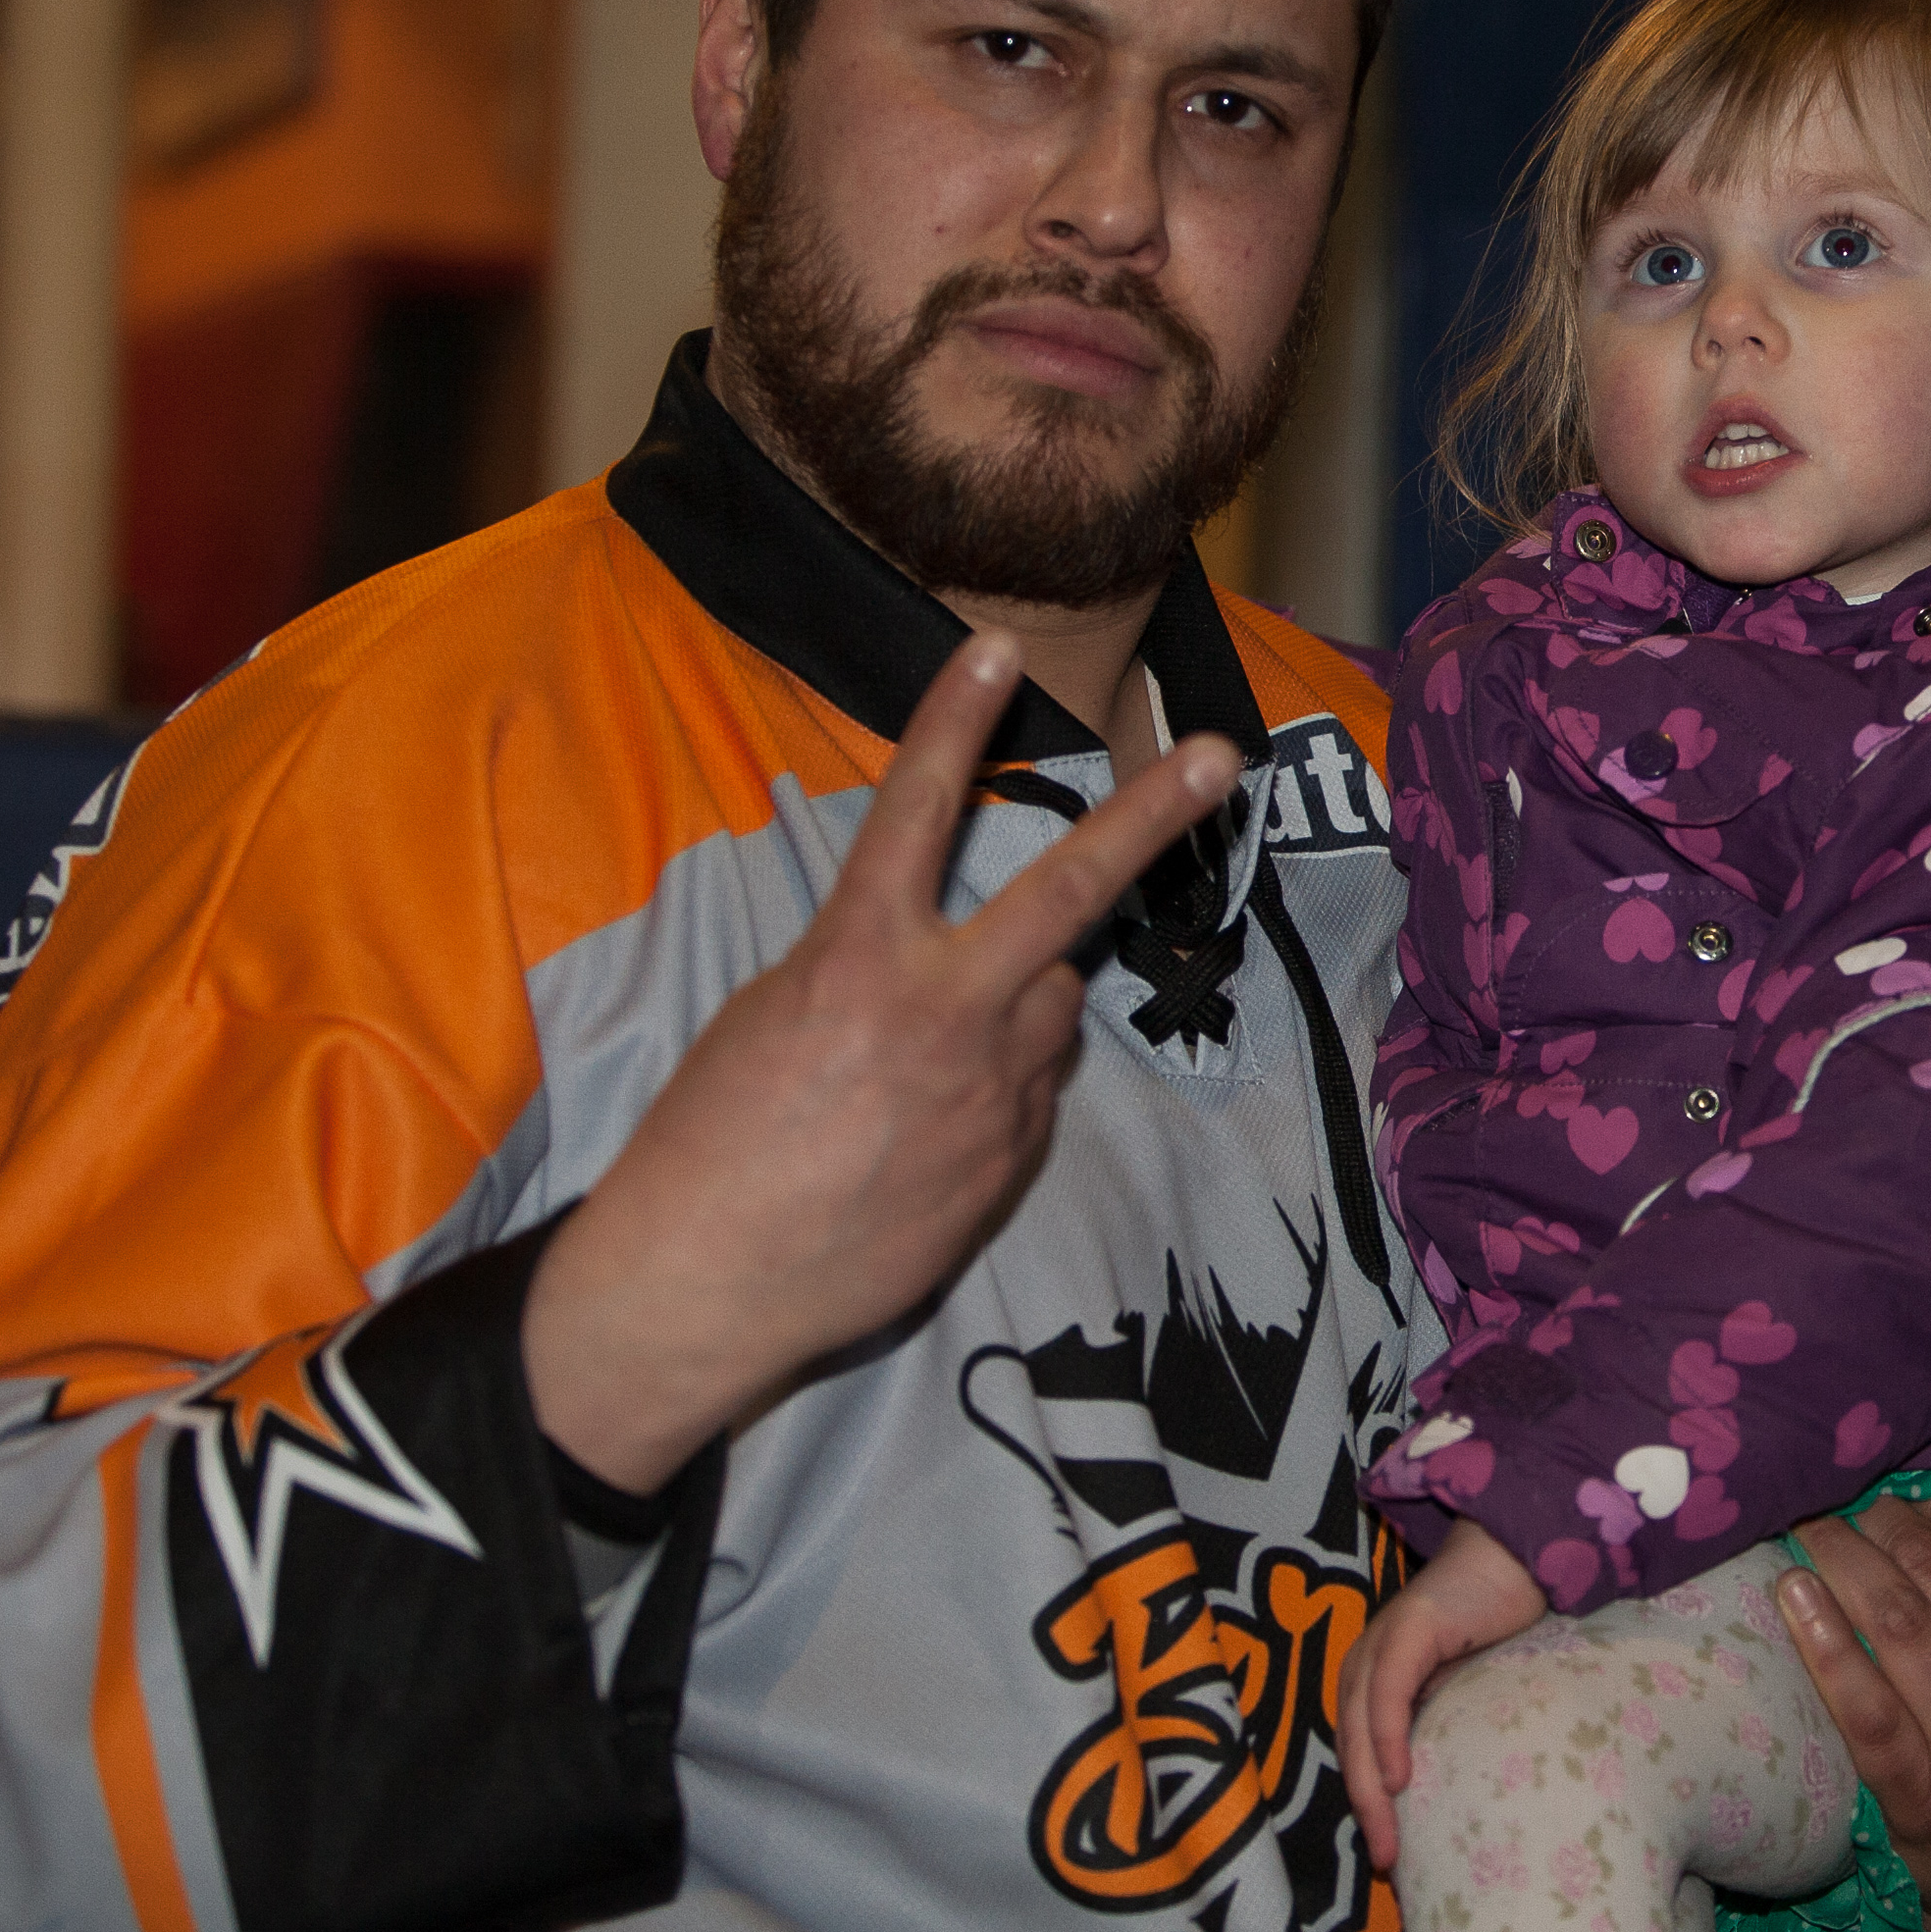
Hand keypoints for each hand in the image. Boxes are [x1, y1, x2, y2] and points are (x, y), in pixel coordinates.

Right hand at [523, 632, 1240, 1491]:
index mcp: (856, 960)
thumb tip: (931, 960)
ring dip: (1022, 1000)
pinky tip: (924, 1130)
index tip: (992, 648)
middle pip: (1070, 893)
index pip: (913, 811)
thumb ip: (866, 965)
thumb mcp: (771, 1015)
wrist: (706, 1283)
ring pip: (1053, 1002)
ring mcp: (992, 1090)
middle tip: (1224, 759)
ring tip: (930, 1055)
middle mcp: (942, 1011)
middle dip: (1153, 815)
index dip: (951, 721)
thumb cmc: (710, 1141)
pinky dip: (1001, 1086)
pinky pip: (1031, 1089)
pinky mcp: (1011, 1159)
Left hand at [1338, 1522, 1545, 1871]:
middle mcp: (1366, 1661)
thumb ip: (1442, 1725)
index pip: (1357, 1750)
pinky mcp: (1408, 1627)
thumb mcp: (1462, 1689)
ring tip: (1388, 1837)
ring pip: (1360, 1724)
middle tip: (1386, 1860)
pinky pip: (1389, 1690)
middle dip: (1364, 1807)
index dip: (1366, 1802)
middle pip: (1351, 1744)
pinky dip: (1387, 1736)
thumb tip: (1443, 1794)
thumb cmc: (1497, 1627)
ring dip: (1370, 1786)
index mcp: (1372, 1679)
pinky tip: (1399, 1776)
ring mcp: (1382, 1641)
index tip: (1389, 1855)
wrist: (1518, 1558)